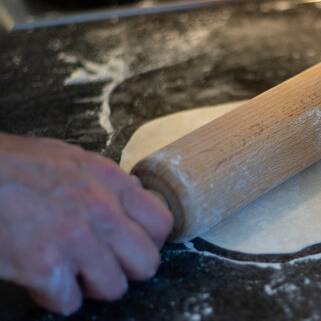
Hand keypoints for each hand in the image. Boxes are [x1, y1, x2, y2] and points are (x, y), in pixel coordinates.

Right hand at [0, 133, 172, 314]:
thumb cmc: (15, 166)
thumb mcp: (73, 161)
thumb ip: (107, 184)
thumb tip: (133, 199)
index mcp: (112, 183)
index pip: (163, 225)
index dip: (149, 241)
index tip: (132, 246)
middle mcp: (103, 212)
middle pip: (147, 264)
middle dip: (126, 269)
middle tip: (103, 263)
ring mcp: (77, 240)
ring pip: (114, 288)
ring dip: (91, 285)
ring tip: (69, 269)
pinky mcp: (46, 267)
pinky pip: (69, 302)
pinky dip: (55, 296)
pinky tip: (41, 276)